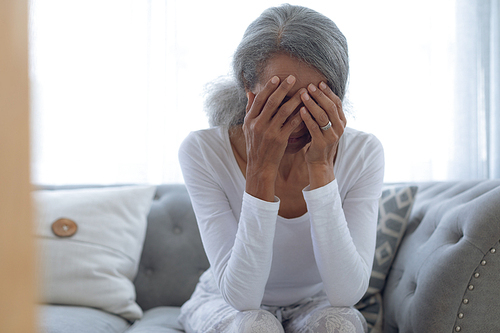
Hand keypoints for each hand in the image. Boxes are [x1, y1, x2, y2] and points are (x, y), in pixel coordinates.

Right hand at [242, 75, 303, 199]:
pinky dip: (299, 115)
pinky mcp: (280, 140)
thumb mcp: (247, 127)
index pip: (259, 99)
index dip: (268, 87)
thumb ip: (249, 109)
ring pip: (284, 111)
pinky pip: (292, 124)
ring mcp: (269, 132)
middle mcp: (258, 125)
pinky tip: (306, 108)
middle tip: (293, 77)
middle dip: (283, 88)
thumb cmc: (255, 144)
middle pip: (272, 102)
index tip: (277, 78)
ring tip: (304, 91)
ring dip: (295, 99)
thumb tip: (250, 92)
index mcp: (249, 120)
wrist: (259, 165)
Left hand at [299, 81, 345, 186]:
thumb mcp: (326, 126)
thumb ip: (324, 112)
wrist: (320, 163)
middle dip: (320, 95)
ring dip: (312, 104)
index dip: (328, 92)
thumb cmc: (320, 141)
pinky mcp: (321, 143)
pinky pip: (314, 127)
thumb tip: (316, 92)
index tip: (319, 83)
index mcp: (341, 122)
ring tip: (303, 94)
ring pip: (322, 116)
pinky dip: (307, 117)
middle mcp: (339, 128)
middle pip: (330, 107)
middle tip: (309, 85)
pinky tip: (300, 110)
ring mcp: (331, 136)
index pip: (336, 103)